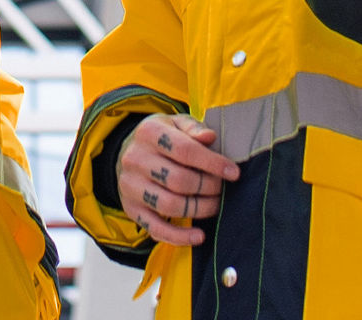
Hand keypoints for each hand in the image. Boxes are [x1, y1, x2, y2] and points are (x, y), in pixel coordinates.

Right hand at [115, 114, 240, 245]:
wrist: (128, 153)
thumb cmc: (162, 139)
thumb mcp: (176, 124)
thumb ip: (194, 129)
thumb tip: (210, 137)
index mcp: (148, 132)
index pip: (184, 150)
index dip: (212, 163)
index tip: (233, 173)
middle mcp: (135, 159)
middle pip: (178, 180)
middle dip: (208, 187)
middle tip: (222, 188)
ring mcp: (130, 186)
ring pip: (169, 205)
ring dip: (199, 209)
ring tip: (215, 205)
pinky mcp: (131, 208)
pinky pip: (155, 228)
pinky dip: (179, 236)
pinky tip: (199, 236)